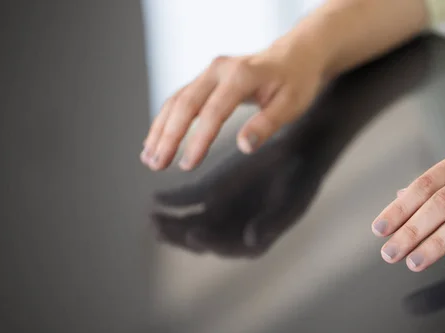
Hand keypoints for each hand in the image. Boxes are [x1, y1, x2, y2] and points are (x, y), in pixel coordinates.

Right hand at [141, 44, 323, 170]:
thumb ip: (267, 124)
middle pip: (185, 104)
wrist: (295, 55)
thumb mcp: (291, 104)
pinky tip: (156, 139)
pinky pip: (180, 98)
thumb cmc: (296, 80)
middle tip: (156, 164)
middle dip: (168, 136)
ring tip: (149, 158)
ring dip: (160, 129)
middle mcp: (219, 70)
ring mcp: (210, 72)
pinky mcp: (206, 79)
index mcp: (241, 76)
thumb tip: (245, 146)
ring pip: (177, 100)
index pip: (213, 112)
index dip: (198, 140)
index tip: (187, 164)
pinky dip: (166, 119)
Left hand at [151, 144, 321, 256]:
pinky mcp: (212, 192)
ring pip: (190, 222)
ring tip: (153, 218)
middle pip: (202, 239)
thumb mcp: (290, 202)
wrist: (299, 152)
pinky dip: (173, 199)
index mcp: (253, 241)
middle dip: (179, 236)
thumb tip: (251, 240)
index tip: (193, 234)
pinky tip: (158, 198)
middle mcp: (233, 231)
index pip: (227, 247)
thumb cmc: (300, 181)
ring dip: (171, 222)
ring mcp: (221, 212)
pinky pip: (189, 199)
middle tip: (160, 228)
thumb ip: (270, 223)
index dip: (210, 242)